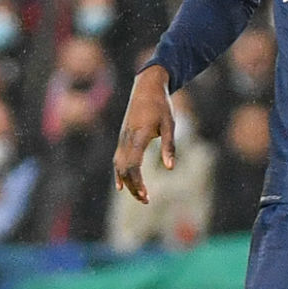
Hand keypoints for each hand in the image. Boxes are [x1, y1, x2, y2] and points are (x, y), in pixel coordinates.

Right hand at [113, 65, 174, 203]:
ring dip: (127, 183)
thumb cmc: (161, 105)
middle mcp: (126, 139)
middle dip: (133, 187)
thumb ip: (169, 146)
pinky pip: (117, 159)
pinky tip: (122, 186)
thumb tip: (170, 168)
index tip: (146, 195)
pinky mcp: (122, 138)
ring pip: (119, 166)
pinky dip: (119, 174)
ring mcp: (122, 138)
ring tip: (140, 196)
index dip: (137, 182)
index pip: (132, 165)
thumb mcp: (170, 124)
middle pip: (124, 170)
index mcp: (138, 136)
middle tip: (146, 201)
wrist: (146, 87)